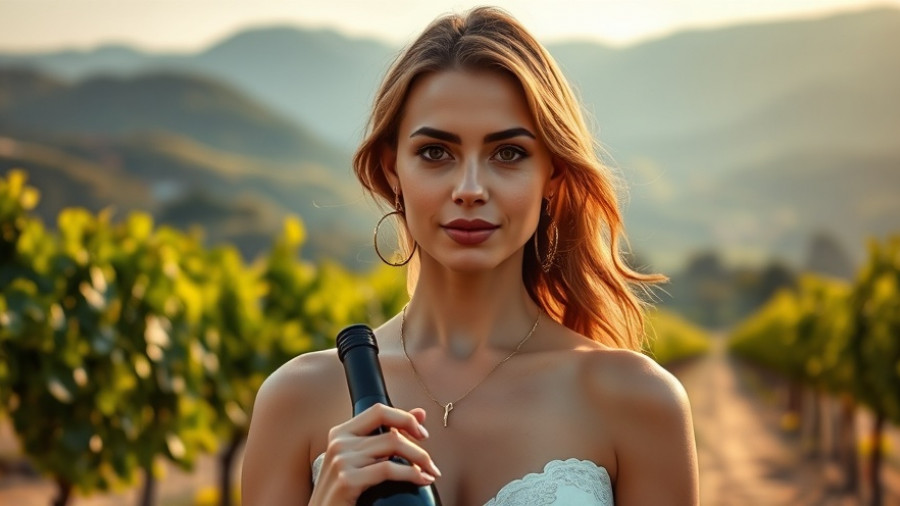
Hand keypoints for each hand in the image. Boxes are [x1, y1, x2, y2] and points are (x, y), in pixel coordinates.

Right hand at [309, 404, 440, 505]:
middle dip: (418, 447)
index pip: (380, 411)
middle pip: (391, 431)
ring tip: (430, 472)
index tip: (422, 434)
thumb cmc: (342, 492)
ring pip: (393, 446)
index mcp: (341, 433)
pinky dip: (411, 474)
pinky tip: (421, 480)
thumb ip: (387, 435)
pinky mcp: (346, 480)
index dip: (405, 419)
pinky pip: (388, 468)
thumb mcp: (362, 460)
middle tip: (431, 462)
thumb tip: (420, 412)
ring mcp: (341, 460)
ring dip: (420, 460)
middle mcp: (339, 442)